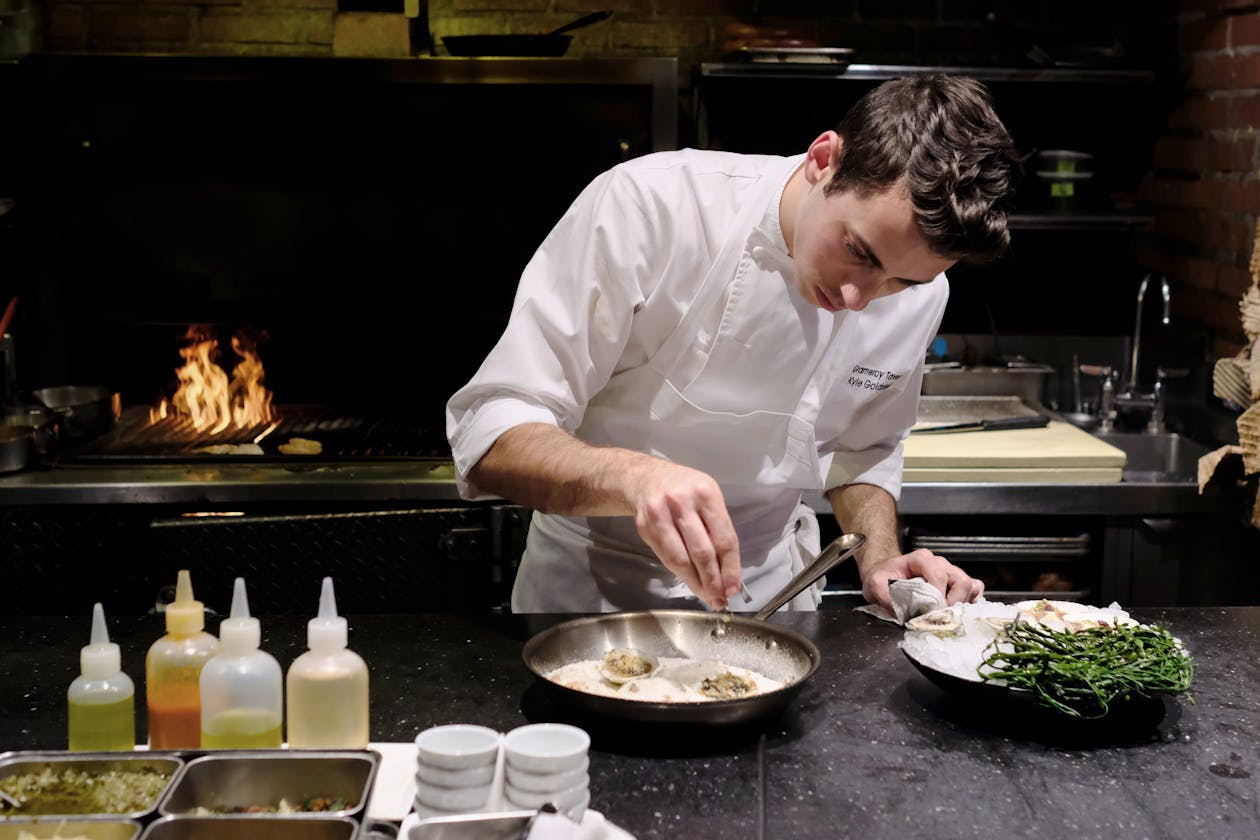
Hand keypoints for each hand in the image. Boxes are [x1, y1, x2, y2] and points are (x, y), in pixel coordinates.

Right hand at [631, 461, 741, 609]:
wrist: (646, 478)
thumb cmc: (684, 490)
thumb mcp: (707, 498)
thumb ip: (718, 529)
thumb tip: (728, 570)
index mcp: (706, 493)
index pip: (724, 538)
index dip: (731, 568)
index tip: (734, 587)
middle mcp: (682, 502)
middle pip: (703, 552)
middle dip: (714, 581)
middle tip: (720, 599)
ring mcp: (660, 514)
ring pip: (681, 559)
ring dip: (696, 583)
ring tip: (707, 597)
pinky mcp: (645, 526)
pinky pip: (666, 557)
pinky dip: (680, 574)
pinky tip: (690, 582)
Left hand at [861, 548, 983, 614]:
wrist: (886, 574)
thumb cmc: (883, 576)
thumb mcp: (874, 583)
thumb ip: (885, 595)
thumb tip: (901, 613)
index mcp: (922, 559)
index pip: (939, 575)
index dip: (938, 596)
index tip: (930, 612)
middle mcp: (941, 563)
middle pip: (961, 581)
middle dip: (954, 603)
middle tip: (940, 617)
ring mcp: (951, 572)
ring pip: (971, 586)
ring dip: (963, 604)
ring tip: (947, 617)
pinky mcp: (957, 583)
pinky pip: (975, 590)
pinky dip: (970, 603)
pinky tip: (955, 613)